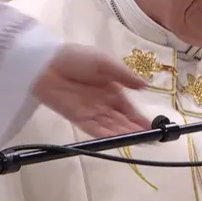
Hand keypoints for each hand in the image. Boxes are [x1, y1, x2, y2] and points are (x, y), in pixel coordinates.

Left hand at [33, 44, 150, 137]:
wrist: (47, 63)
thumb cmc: (77, 58)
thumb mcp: (106, 63)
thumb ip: (125, 76)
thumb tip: (146, 85)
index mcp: (113, 90)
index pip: (129, 108)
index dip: (140, 118)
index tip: (155, 127)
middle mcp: (104, 104)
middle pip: (122, 121)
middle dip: (136, 130)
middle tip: (151, 139)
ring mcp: (91, 112)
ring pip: (111, 127)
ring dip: (124, 135)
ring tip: (139, 142)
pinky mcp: (77, 119)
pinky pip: (94, 129)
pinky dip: (106, 136)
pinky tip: (117, 141)